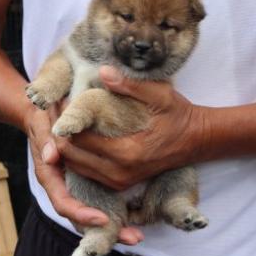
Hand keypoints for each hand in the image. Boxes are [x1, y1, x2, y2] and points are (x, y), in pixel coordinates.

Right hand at [23, 102, 143, 244]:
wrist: (43, 116)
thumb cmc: (43, 120)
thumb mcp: (42, 125)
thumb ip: (45, 140)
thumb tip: (51, 156)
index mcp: (50, 175)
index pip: (63, 202)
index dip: (81, 213)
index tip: (103, 219)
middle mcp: (63, 184)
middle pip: (80, 215)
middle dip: (104, 231)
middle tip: (132, 238)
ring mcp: (75, 183)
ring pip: (91, 211)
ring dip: (114, 225)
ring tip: (137, 234)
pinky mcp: (86, 177)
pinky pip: (98, 198)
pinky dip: (114, 209)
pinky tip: (134, 213)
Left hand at [57, 66, 207, 189]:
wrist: (196, 141)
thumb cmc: (178, 116)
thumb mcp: (160, 95)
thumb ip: (130, 85)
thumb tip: (103, 72)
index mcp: (127, 151)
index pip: (79, 139)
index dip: (65, 120)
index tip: (62, 103)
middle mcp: (119, 172)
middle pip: (72, 156)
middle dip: (60, 134)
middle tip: (58, 112)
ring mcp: (120, 181)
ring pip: (76, 167)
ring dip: (66, 147)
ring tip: (66, 124)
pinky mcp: (121, 183)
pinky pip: (87, 173)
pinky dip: (77, 157)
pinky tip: (79, 139)